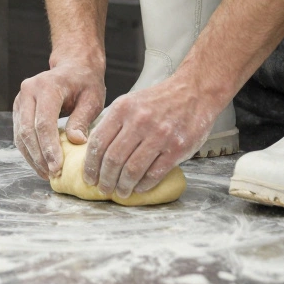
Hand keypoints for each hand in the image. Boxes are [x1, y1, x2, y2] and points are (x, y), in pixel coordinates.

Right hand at [13, 59, 105, 178]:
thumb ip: (82, 119)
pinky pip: (20, 133)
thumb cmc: (85, 82)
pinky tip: (41, 164)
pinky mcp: (18, 108)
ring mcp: (20, 99)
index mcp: (47, 86)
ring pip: (20, 134)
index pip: (44, 122)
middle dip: (39, 156)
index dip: (49, 147)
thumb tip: (76, 142)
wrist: (73, 66)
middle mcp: (28, 91)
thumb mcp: (92, 99)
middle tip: (52, 174)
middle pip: (28, 130)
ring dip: (32, 157)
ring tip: (47, 173)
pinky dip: (29, 151)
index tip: (57, 167)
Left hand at [83, 76, 222, 196]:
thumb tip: (94, 152)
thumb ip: (113, 124)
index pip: (98, 143)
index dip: (91, 165)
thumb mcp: (130, 102)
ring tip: (121, 192)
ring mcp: (160, 135)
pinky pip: (155, 173)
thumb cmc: (159, 100)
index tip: (89, 178)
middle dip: (105, 179)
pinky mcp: (177, 147)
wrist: (194, 92)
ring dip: (124, 186)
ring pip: (132, 169)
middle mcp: (139, 121)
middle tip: (104, 189)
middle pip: (113, 159)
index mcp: (122, 109)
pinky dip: (144, 184)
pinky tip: (139, 187)